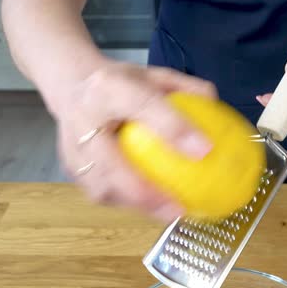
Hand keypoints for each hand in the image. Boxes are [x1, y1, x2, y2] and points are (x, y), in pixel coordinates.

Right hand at [55, 61, 216, 220]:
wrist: (70, 84)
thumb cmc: (120, 82)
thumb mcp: (153, 74)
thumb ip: (185, 88)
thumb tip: (216, 106)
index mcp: (108, 87)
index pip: (143, 105)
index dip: (173, 128)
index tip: (205, 149)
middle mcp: (84, 119)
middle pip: (110, 162)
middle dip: (145, 192)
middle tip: (179, 208)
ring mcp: (71, 146)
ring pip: (100, 186)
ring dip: (136, 205)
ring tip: (169, 213)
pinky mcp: (70, 166)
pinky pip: (98, 191)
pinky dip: (127, 203)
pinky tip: (153, 208)